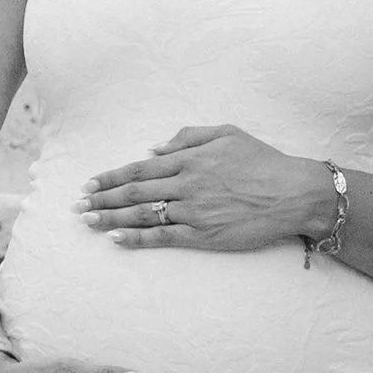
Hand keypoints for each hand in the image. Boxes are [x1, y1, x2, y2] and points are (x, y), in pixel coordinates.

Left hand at [80, 126, 325, 251]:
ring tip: (87, 221)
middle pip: (134, 192)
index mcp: (190, 159)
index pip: (140, 168)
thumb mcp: (228, 133)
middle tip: (78, 205)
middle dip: (102, 198)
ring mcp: (193, 211)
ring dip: (110, 218)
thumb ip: (189, 136)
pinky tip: (116, 239)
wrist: (294, 193)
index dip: (111, 176)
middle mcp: (186, 184)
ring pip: (142, 215)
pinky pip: (163, 237)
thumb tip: (153, 148)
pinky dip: (137, 238)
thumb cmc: (264, 161)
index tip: (90, 182)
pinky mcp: (203, 235)